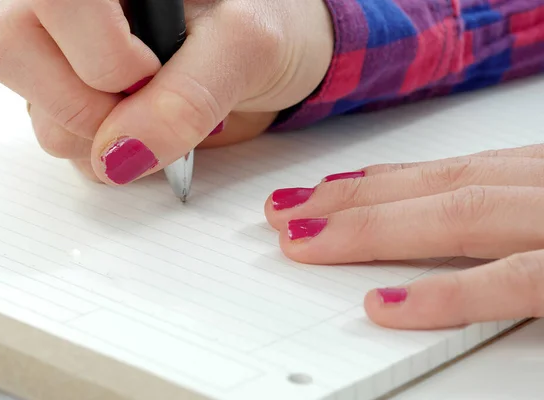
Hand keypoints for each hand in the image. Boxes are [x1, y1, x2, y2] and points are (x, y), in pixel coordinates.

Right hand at [0, 0, 333, 183]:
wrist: (271, 60)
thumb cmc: (267, 28)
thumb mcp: (244, 46)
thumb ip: (187, 95)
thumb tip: (120, 155)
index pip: (52, 1)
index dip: (98, 53)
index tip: (150, 71)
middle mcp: (66, 9)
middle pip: (10, 53)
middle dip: (94, 105)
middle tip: (154, 101)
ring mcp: (62, 57)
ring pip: (40, 117)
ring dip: (107, 139)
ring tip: (162, 116)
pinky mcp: (73, 101)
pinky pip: (66, 146)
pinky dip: (111, 157)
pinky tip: (147, 130)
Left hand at [264, 144, 543, 328]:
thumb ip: (511, 210)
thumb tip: (441, 221)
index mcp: (543, 176)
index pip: (450, 174)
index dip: (380, 184)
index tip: (323, 191)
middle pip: (439, 187)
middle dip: (354, 199)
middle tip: (287, 210)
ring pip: (459, 215)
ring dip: (373, 228)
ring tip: (305, 240)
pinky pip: (513, 281)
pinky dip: (447, 292)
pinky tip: (383, 304)